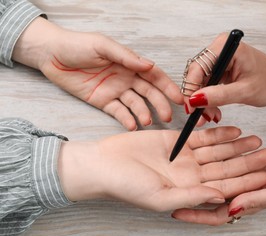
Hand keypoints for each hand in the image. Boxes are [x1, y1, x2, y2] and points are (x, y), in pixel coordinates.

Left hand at [13, 17, 182, 129]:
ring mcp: (115, 91)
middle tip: (168, 117)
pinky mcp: (102, 102)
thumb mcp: (103, 46)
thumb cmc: (76, 45)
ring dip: (144, 113)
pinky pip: (118, 112)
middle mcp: (126, 78)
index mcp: (129, 63)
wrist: (50, 54)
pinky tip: (133, 125)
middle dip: (160, 104)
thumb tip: (149, 66)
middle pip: (149, 93)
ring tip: (148, 122)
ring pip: (135, 105)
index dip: (168, 87)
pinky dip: (127, 119)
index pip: (154, 76)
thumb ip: (127, 57)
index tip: (179, 98)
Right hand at [58, 126, 265, 211]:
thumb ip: (191, 196)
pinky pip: (202, 136)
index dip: (244, 181)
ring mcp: (184, 157)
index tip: (265, 175)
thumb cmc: (126, 185)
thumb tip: (219, 197)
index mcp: (188, 192)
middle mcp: (190, 175)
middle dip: (247, 161)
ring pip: (217, 150)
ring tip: (257, 138)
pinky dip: (218, 132)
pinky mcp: (176, 141)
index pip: (223, 186)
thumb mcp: (160, 196)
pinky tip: (234, 128)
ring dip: (236, 145)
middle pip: (225, 167)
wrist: (103, 164)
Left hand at [172, 146, 265, 224]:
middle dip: (188, 195)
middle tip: (167, 189)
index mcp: (244, 204)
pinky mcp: (241, 163)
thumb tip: (232, 209)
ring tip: (176, 167)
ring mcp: (239, 177)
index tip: (174, 212)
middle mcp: (238, 192)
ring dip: (197, 174)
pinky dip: (212, 155)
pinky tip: (199, 148)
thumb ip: (255, 201)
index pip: (214, 214)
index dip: (195, 214)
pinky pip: (222, 160)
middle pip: (207, 196)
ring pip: (212, 177)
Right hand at [183, 33, 265, 114]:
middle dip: (197, 98)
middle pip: (196, 75)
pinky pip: (206, 84)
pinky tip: (213, 110)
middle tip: (201, 117)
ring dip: (202, 101)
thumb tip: (195, 100)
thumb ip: (219, 95)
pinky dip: (208, 99)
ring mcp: (219, 58)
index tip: (191, 108)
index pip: (198, 67)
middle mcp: (219, 49)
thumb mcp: (245, 92)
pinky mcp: (220, 68)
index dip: (191, 89)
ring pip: (199, 82)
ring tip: (211, 116)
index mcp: (226, 47)